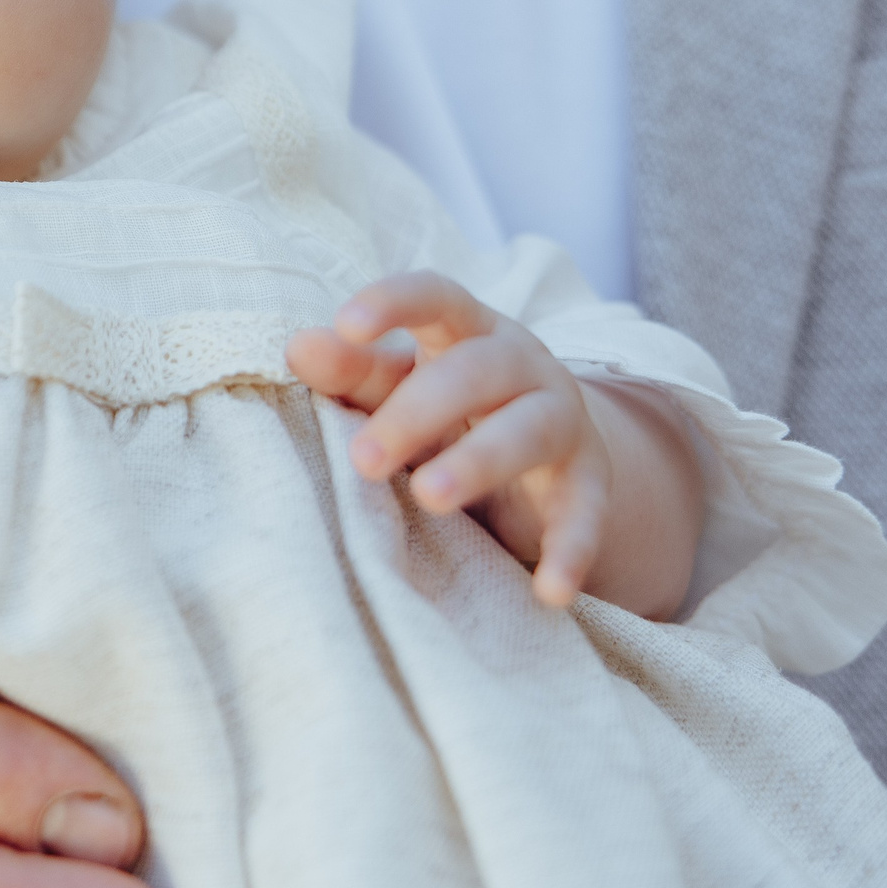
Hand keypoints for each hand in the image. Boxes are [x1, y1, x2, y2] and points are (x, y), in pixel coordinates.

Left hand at [286, 271, 700, 613]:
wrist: (546, 453)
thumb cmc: (447, 410)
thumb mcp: (399, 388)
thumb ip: (352, 371)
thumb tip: (298, 346)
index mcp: (465, 330)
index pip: (435, 296)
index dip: (394, 302)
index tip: (347, 324)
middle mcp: (522, 363)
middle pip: (476, 370)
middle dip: (417, 411)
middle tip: (362, 460)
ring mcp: (561, 419)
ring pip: (529, 429)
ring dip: (480, 462)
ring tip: (428, 497)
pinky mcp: (588, 480)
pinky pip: (585, 510)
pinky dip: (571, 548)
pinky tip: (549, 591)